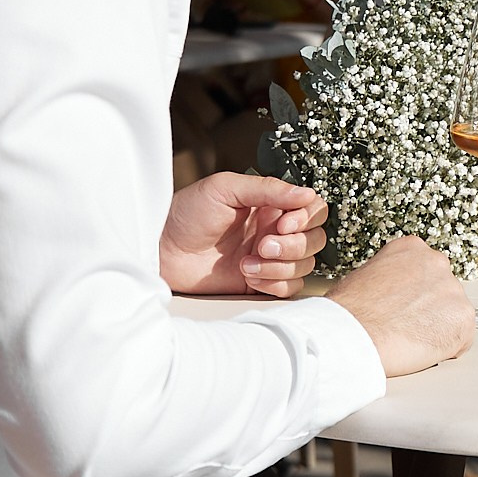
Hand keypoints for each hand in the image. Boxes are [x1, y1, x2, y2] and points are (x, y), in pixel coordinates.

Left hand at [160, 172, 327, 299]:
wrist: (162, 251)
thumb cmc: (187, 214)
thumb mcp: (225, 189)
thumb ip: (267, 188)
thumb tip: (307, 193)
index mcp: (271, 203)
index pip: (313, 208)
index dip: (307, 218)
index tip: (285, 224)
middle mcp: (275, 229)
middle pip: (315, 239)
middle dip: (293, 246)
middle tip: (261, 245)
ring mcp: (270, 257)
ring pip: (305, 265)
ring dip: (280, 266)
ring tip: (247, 263)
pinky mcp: (262, 282)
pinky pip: (289, 287)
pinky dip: (274, 283)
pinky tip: (248, 275)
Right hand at [327, 234, 474, 374]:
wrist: (354, 334)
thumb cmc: (351, 311)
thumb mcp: (365, 276)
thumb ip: (390, 278)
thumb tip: (393, 292)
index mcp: (412, 249)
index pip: (425, 272)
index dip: (415, 295)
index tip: (405, 306)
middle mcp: (436, 263)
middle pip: (442, 292)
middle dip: (429, 310)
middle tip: (407, 326)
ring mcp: (453, 290)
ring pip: (453, 315)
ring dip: (438, 329)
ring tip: (410, 340)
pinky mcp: (463, 319)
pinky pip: (462, 339)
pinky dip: (446, 349)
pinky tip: (422, 350)